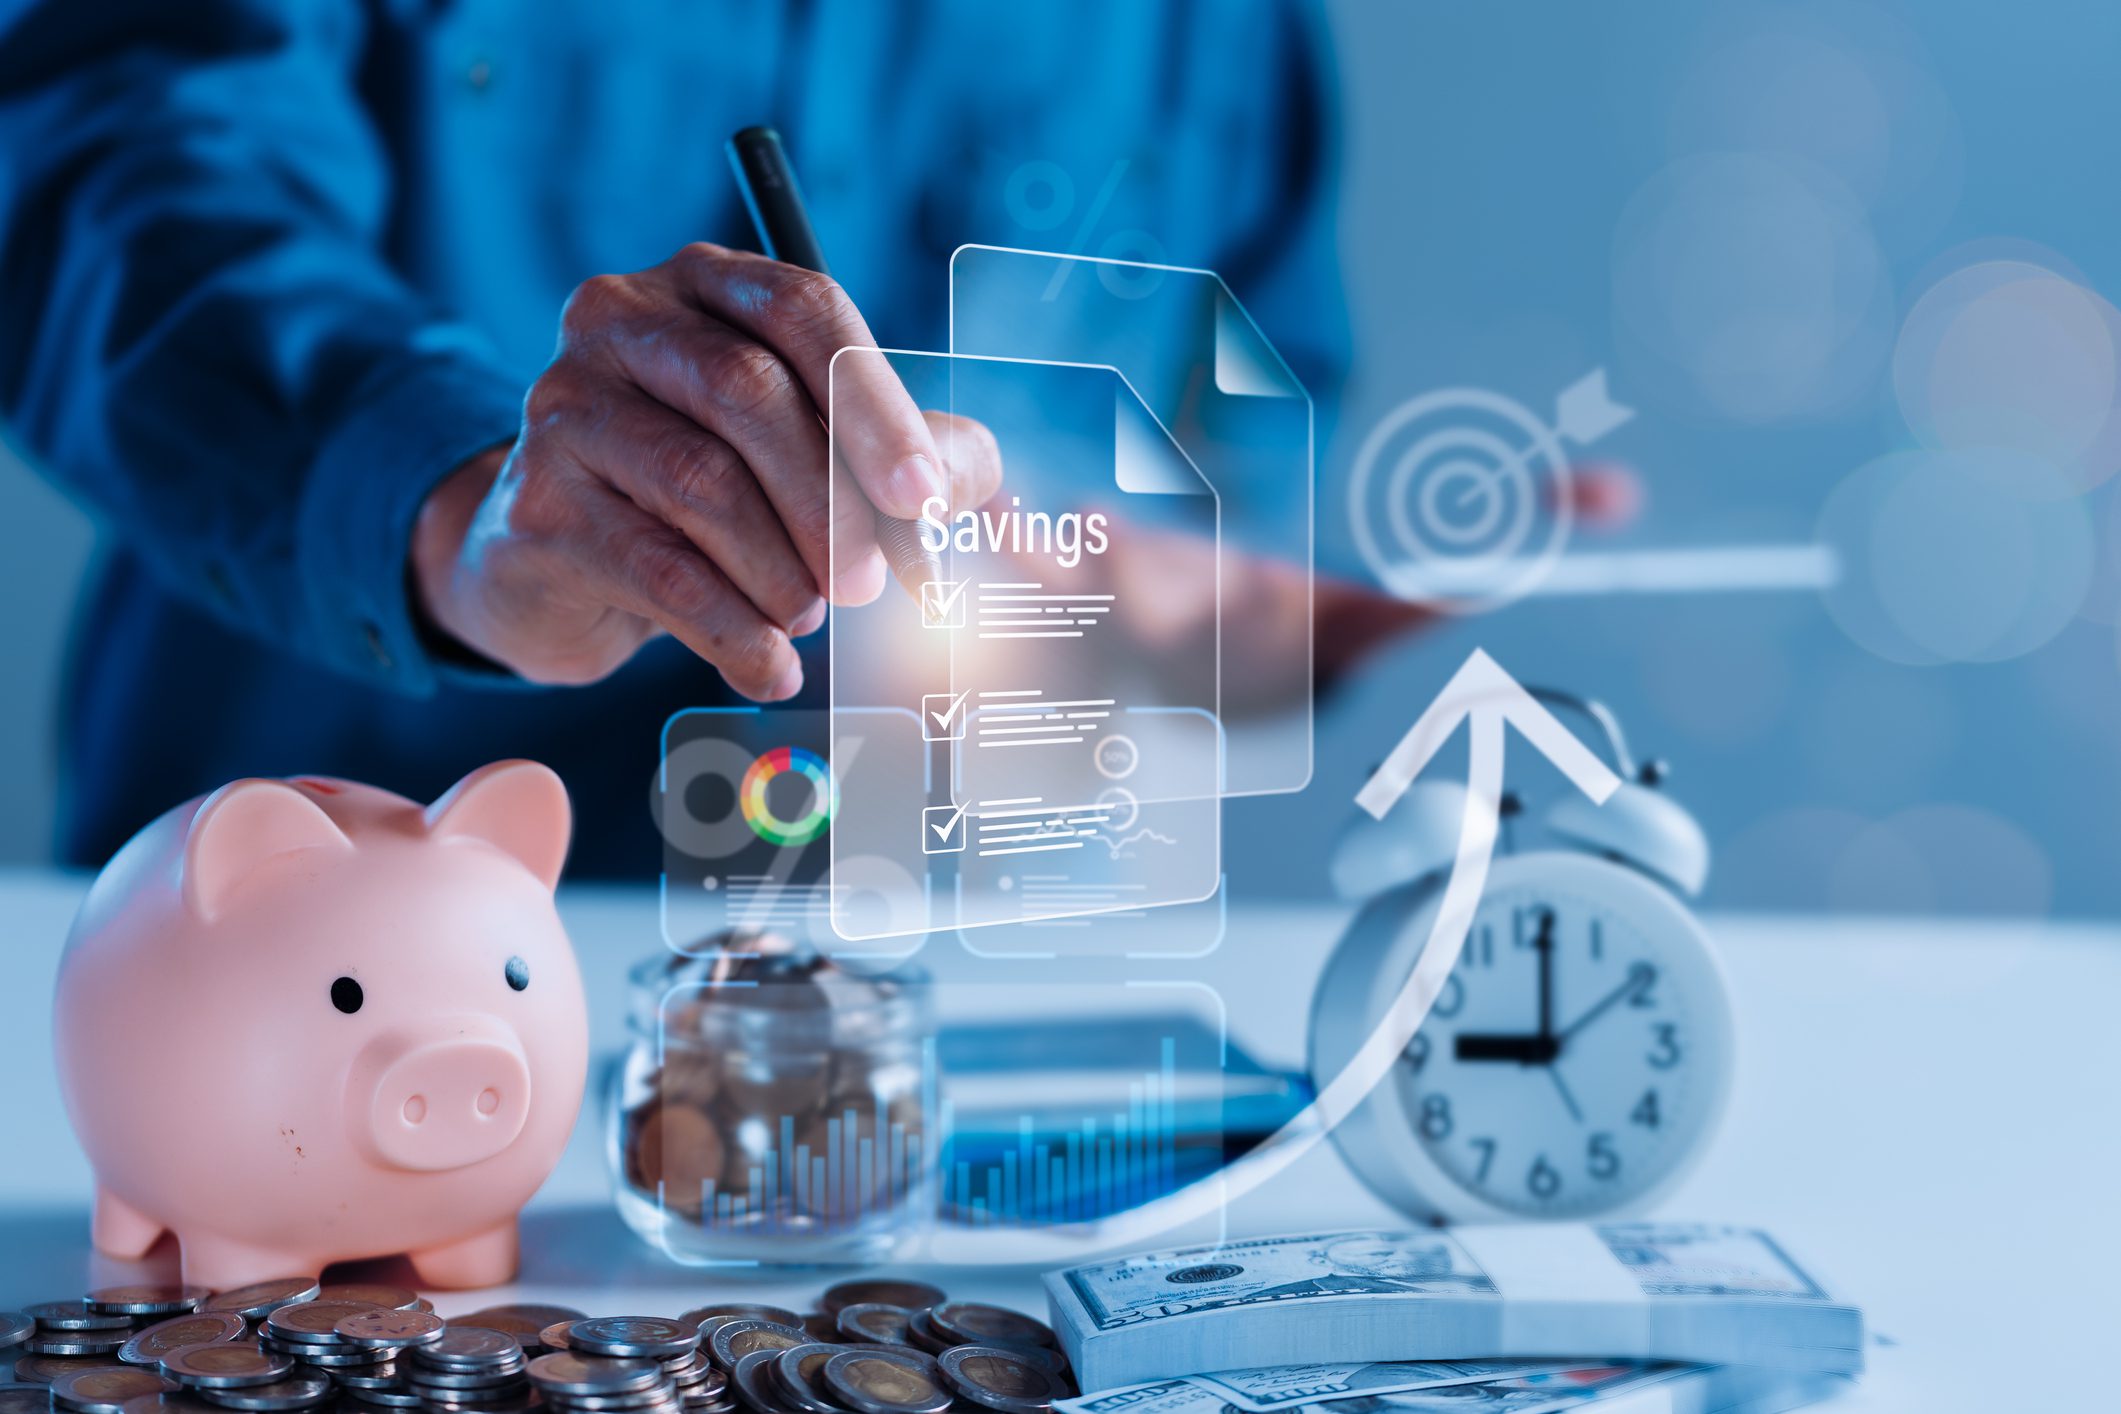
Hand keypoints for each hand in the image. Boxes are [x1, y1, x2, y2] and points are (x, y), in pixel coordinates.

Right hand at [411, 244, 1001, 698]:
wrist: (561, 560)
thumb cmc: (706, 491)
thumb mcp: (809, 454)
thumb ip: (900, 457)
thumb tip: (962, 488)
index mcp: (705, 283)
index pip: (803, 311)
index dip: (874, 406)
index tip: (922, 498)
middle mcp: (621, 320)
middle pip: (749, 395)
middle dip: (831, 503)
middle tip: (872, 585)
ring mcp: (564, 405)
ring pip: (702, 481)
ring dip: (782, 570)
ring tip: (809, 616)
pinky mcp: (536, 503)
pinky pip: (656, 567)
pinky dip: (732, 628)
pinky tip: (770, 665)